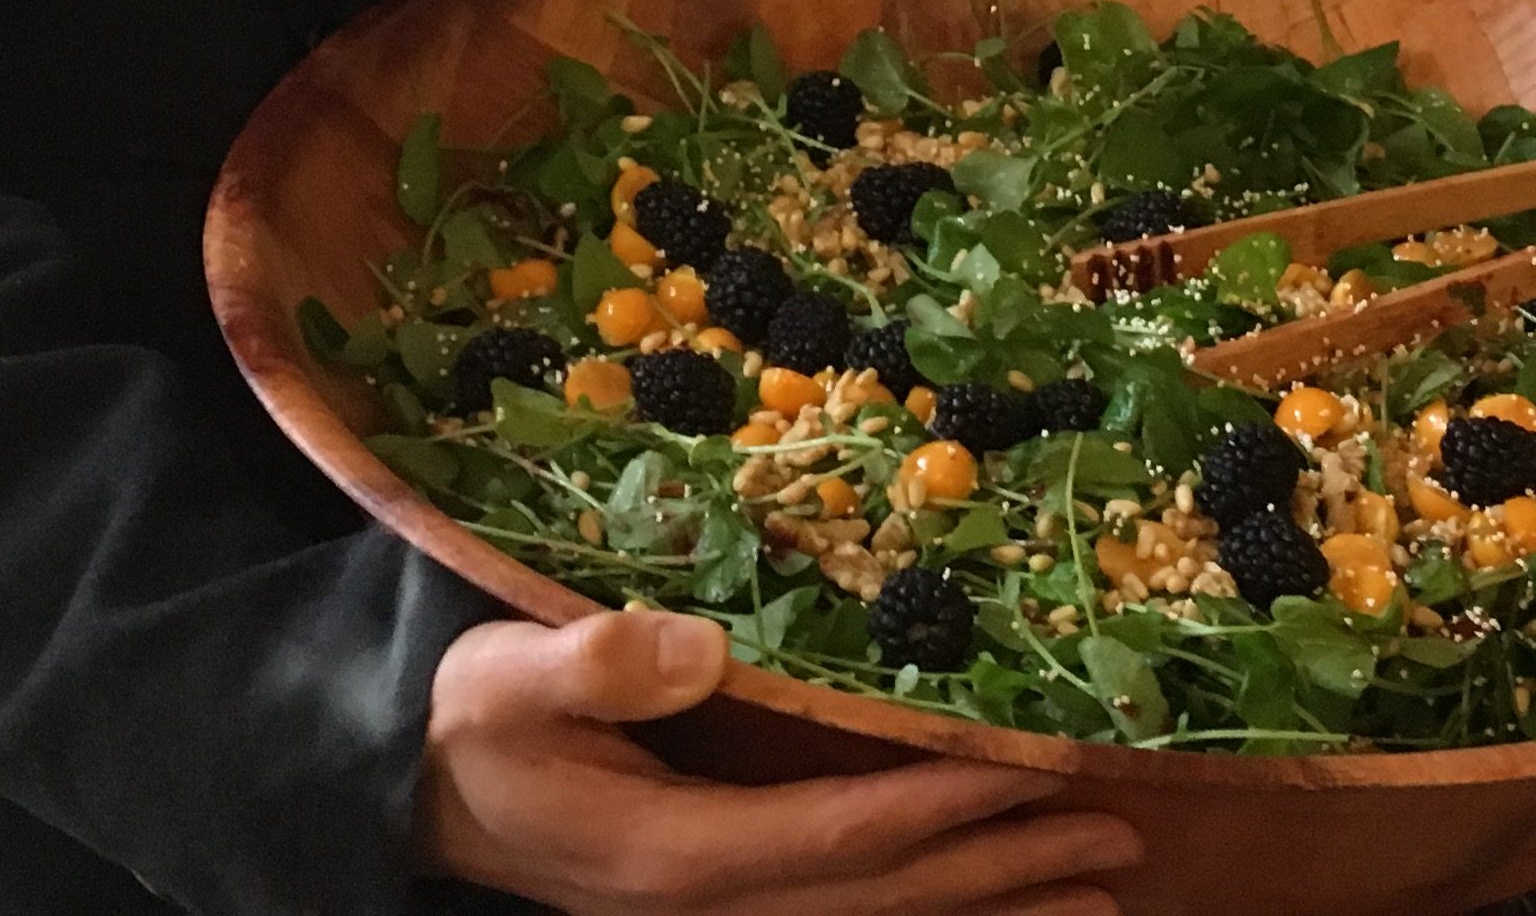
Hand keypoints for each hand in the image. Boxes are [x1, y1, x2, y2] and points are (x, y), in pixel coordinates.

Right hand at [417, 607, 1138, 915]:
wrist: (417, 788)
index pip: (833, 833)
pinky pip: (853, 915)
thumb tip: (694, 646)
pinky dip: (935, 913)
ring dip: (994, 908)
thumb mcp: (502, 678)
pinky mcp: (728, 899)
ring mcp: (724, 912)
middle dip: (1003, 868)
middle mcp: (713, 900)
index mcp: (671, 851)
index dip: (935, 807)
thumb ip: (594, 664)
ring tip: (1101, 892)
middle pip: (883, 895)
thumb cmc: (470, 719)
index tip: (1029, 774)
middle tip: (1118, 835)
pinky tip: (1000, 905)